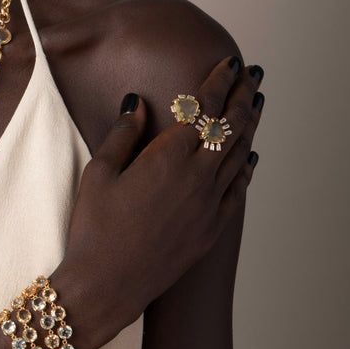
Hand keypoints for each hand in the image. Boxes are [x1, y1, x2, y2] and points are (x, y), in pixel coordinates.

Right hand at [62, 56, 263, 338]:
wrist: (107, 285)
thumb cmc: (94, 228)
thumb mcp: (98, 174)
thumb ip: (122, 134)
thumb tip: (137, 102)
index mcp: (168, 158)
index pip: (203, 109)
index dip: (218, 82)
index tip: (229, 63)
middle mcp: (196, 179)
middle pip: (230, 127)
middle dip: (242, 96)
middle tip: (252, 74)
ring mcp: (208, 206)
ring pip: (239, 155)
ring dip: (249, 126)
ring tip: (255, 104)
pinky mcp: (211, 229)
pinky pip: (238, 191)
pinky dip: (247, 168)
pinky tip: (250, 157)